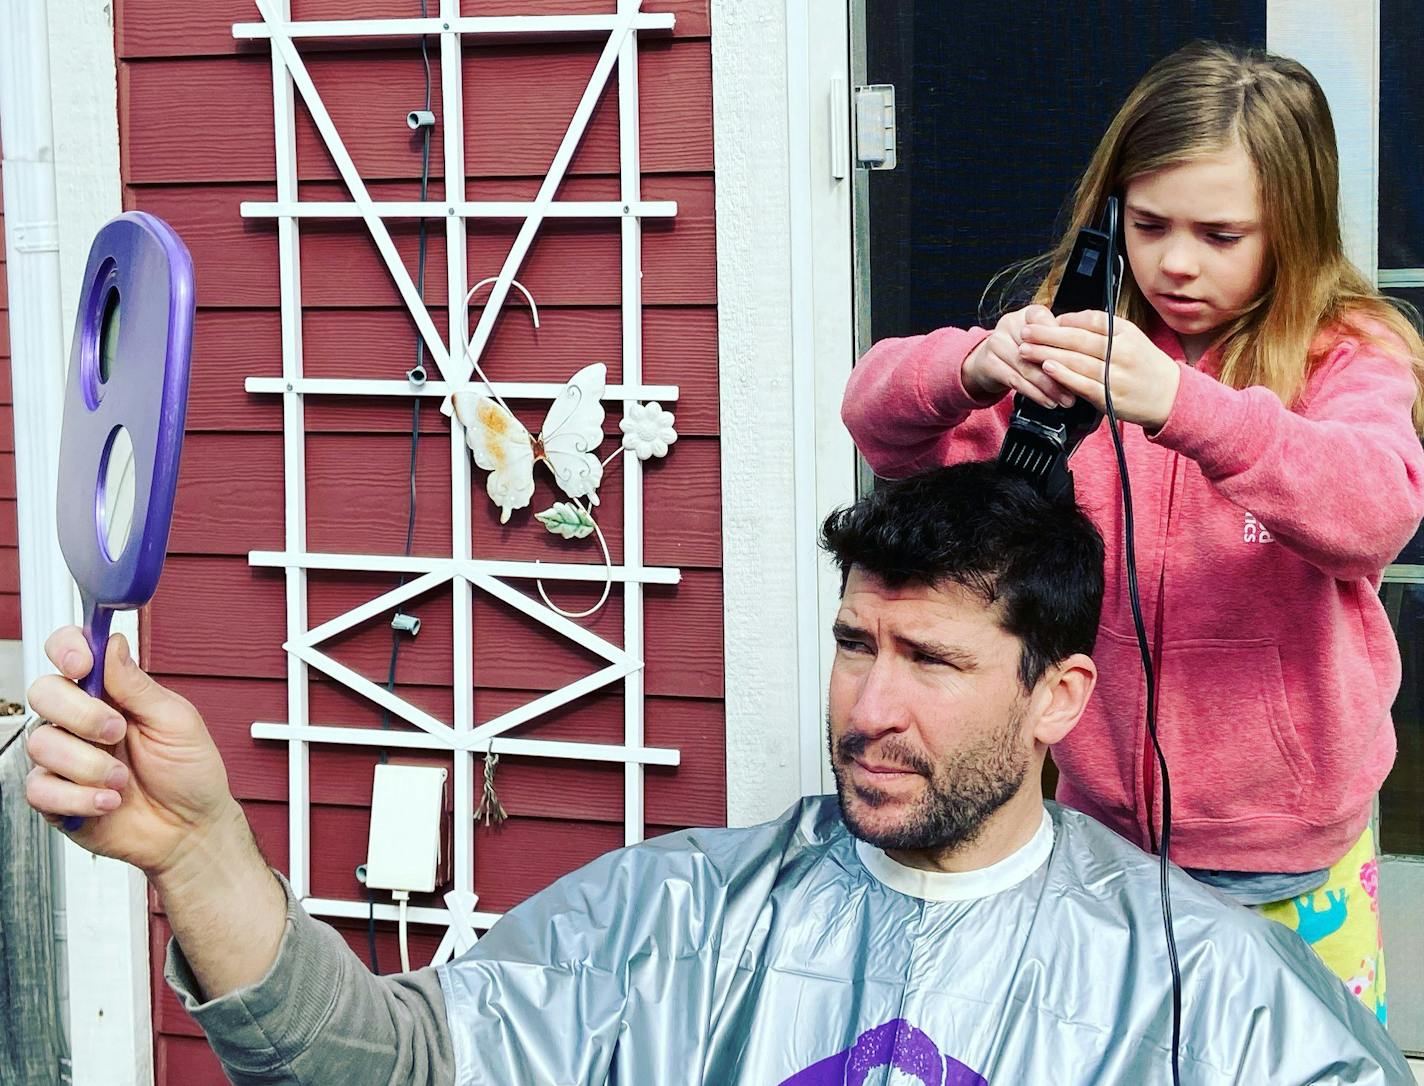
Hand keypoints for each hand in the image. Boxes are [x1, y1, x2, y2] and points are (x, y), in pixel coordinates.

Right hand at [25, 628, 239, 880]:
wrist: (190, 830)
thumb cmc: (190, 773)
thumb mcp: (176, 721)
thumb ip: (138, 685)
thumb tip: (112, 644)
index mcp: (111, 693)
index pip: (70, 653)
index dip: (66, 649)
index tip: (82, 664)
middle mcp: (80, 720)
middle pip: (44, 692)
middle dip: (80, 713)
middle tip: (118, 732)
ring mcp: (65, 757)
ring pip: (41, 742)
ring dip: (88, 763)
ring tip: (122, 779)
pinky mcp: (56, 796)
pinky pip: (39, 787)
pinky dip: (79, 796)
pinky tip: (109, 802)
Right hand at [962, 304, 1076, 409]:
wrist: (987, 362)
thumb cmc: (1021, 350)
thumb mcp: (1041, 341)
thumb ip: (1060, 344)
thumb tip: (1088, 359)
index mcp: (1029, 313)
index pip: (1050, 325)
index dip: (1064, 344)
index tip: (1082, 362)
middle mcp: (1010, 323)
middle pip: (1039, 349)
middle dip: (1060, 372)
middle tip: (1076, 389)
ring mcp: (996, 342)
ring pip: (1028, 367)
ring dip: (1049, 387)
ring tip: (1064, 400)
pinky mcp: (987, 362)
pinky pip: (1015, 380)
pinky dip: (1034, 393)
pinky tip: (1047, 401)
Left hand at [1019, 311, 1181, 430]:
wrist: (1170, 396)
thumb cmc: (1144, 365)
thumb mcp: (1130, 337)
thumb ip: (1100, 327)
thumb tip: (1065, 321)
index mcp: (1126, 333)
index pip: (1090, 321)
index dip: (1063, 321)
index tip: (1041, 320)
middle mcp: (1122, 352)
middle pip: (1078, 340)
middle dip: (1047, 335)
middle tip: (1024, 332)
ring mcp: (1116, 375)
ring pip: (1077, 361)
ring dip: (1048, 354)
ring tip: (1027, 349)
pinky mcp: (1110, 397)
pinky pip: (1083, 384)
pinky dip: (1064, 375)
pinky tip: (1048, 368)